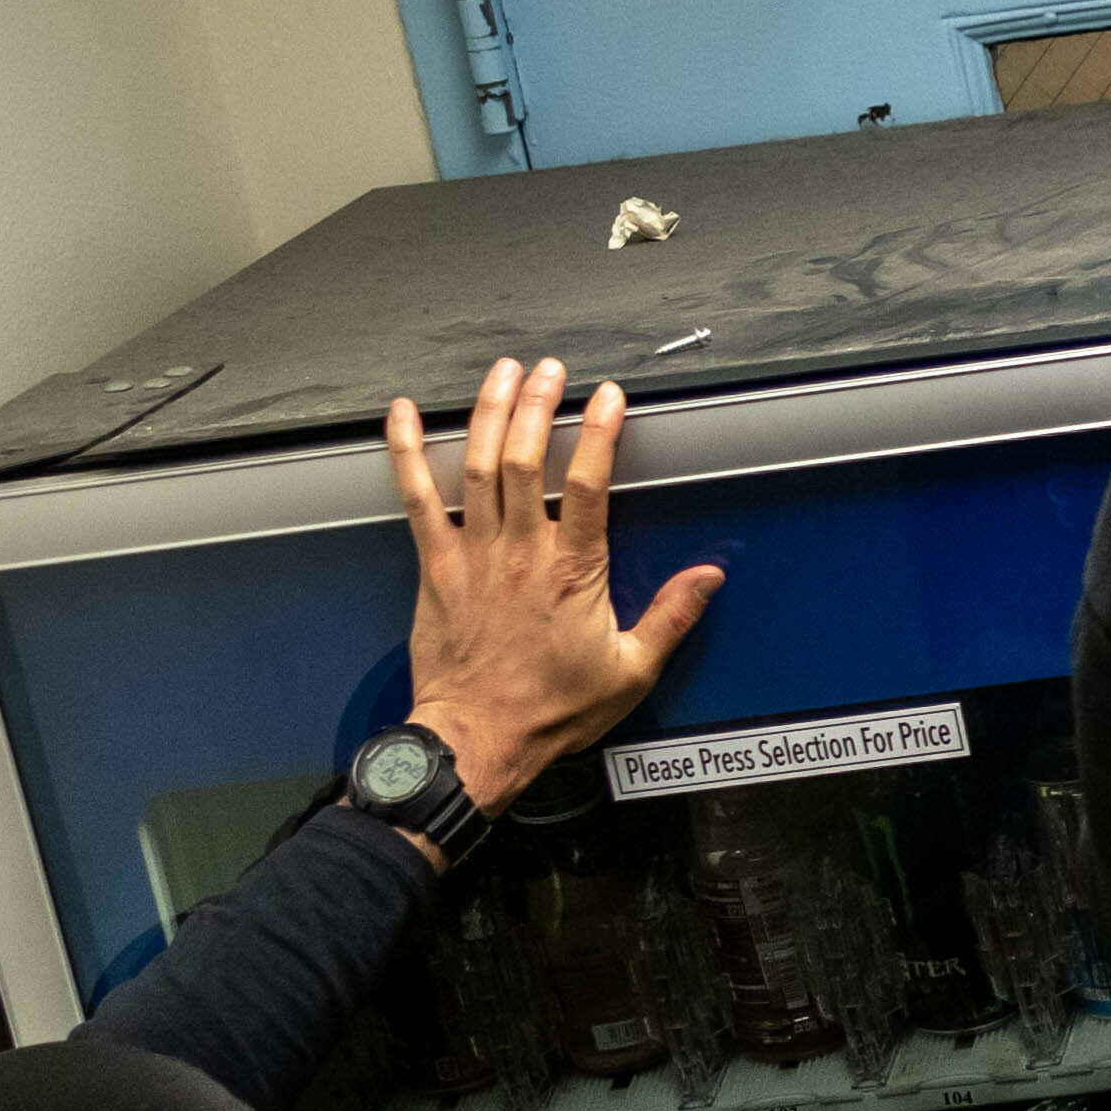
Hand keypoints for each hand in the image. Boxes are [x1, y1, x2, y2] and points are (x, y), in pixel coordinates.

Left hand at [382, 354, 722, 823]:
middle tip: (552, 370)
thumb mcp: (630, 671)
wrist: (478, 740)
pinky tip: (401, 415)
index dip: (598, 431)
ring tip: (504, 372)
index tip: (607, 397)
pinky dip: (406, 452)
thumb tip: (709, 577)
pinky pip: (417, 497)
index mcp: (572, 573)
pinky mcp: (435, 565)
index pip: (587, 483)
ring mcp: (473, 553)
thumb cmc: (550, 712)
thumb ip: (671, 617)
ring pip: (478, 464)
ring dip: (489, 411)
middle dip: (539, 403)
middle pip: (525, 457)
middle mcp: (520, 552)